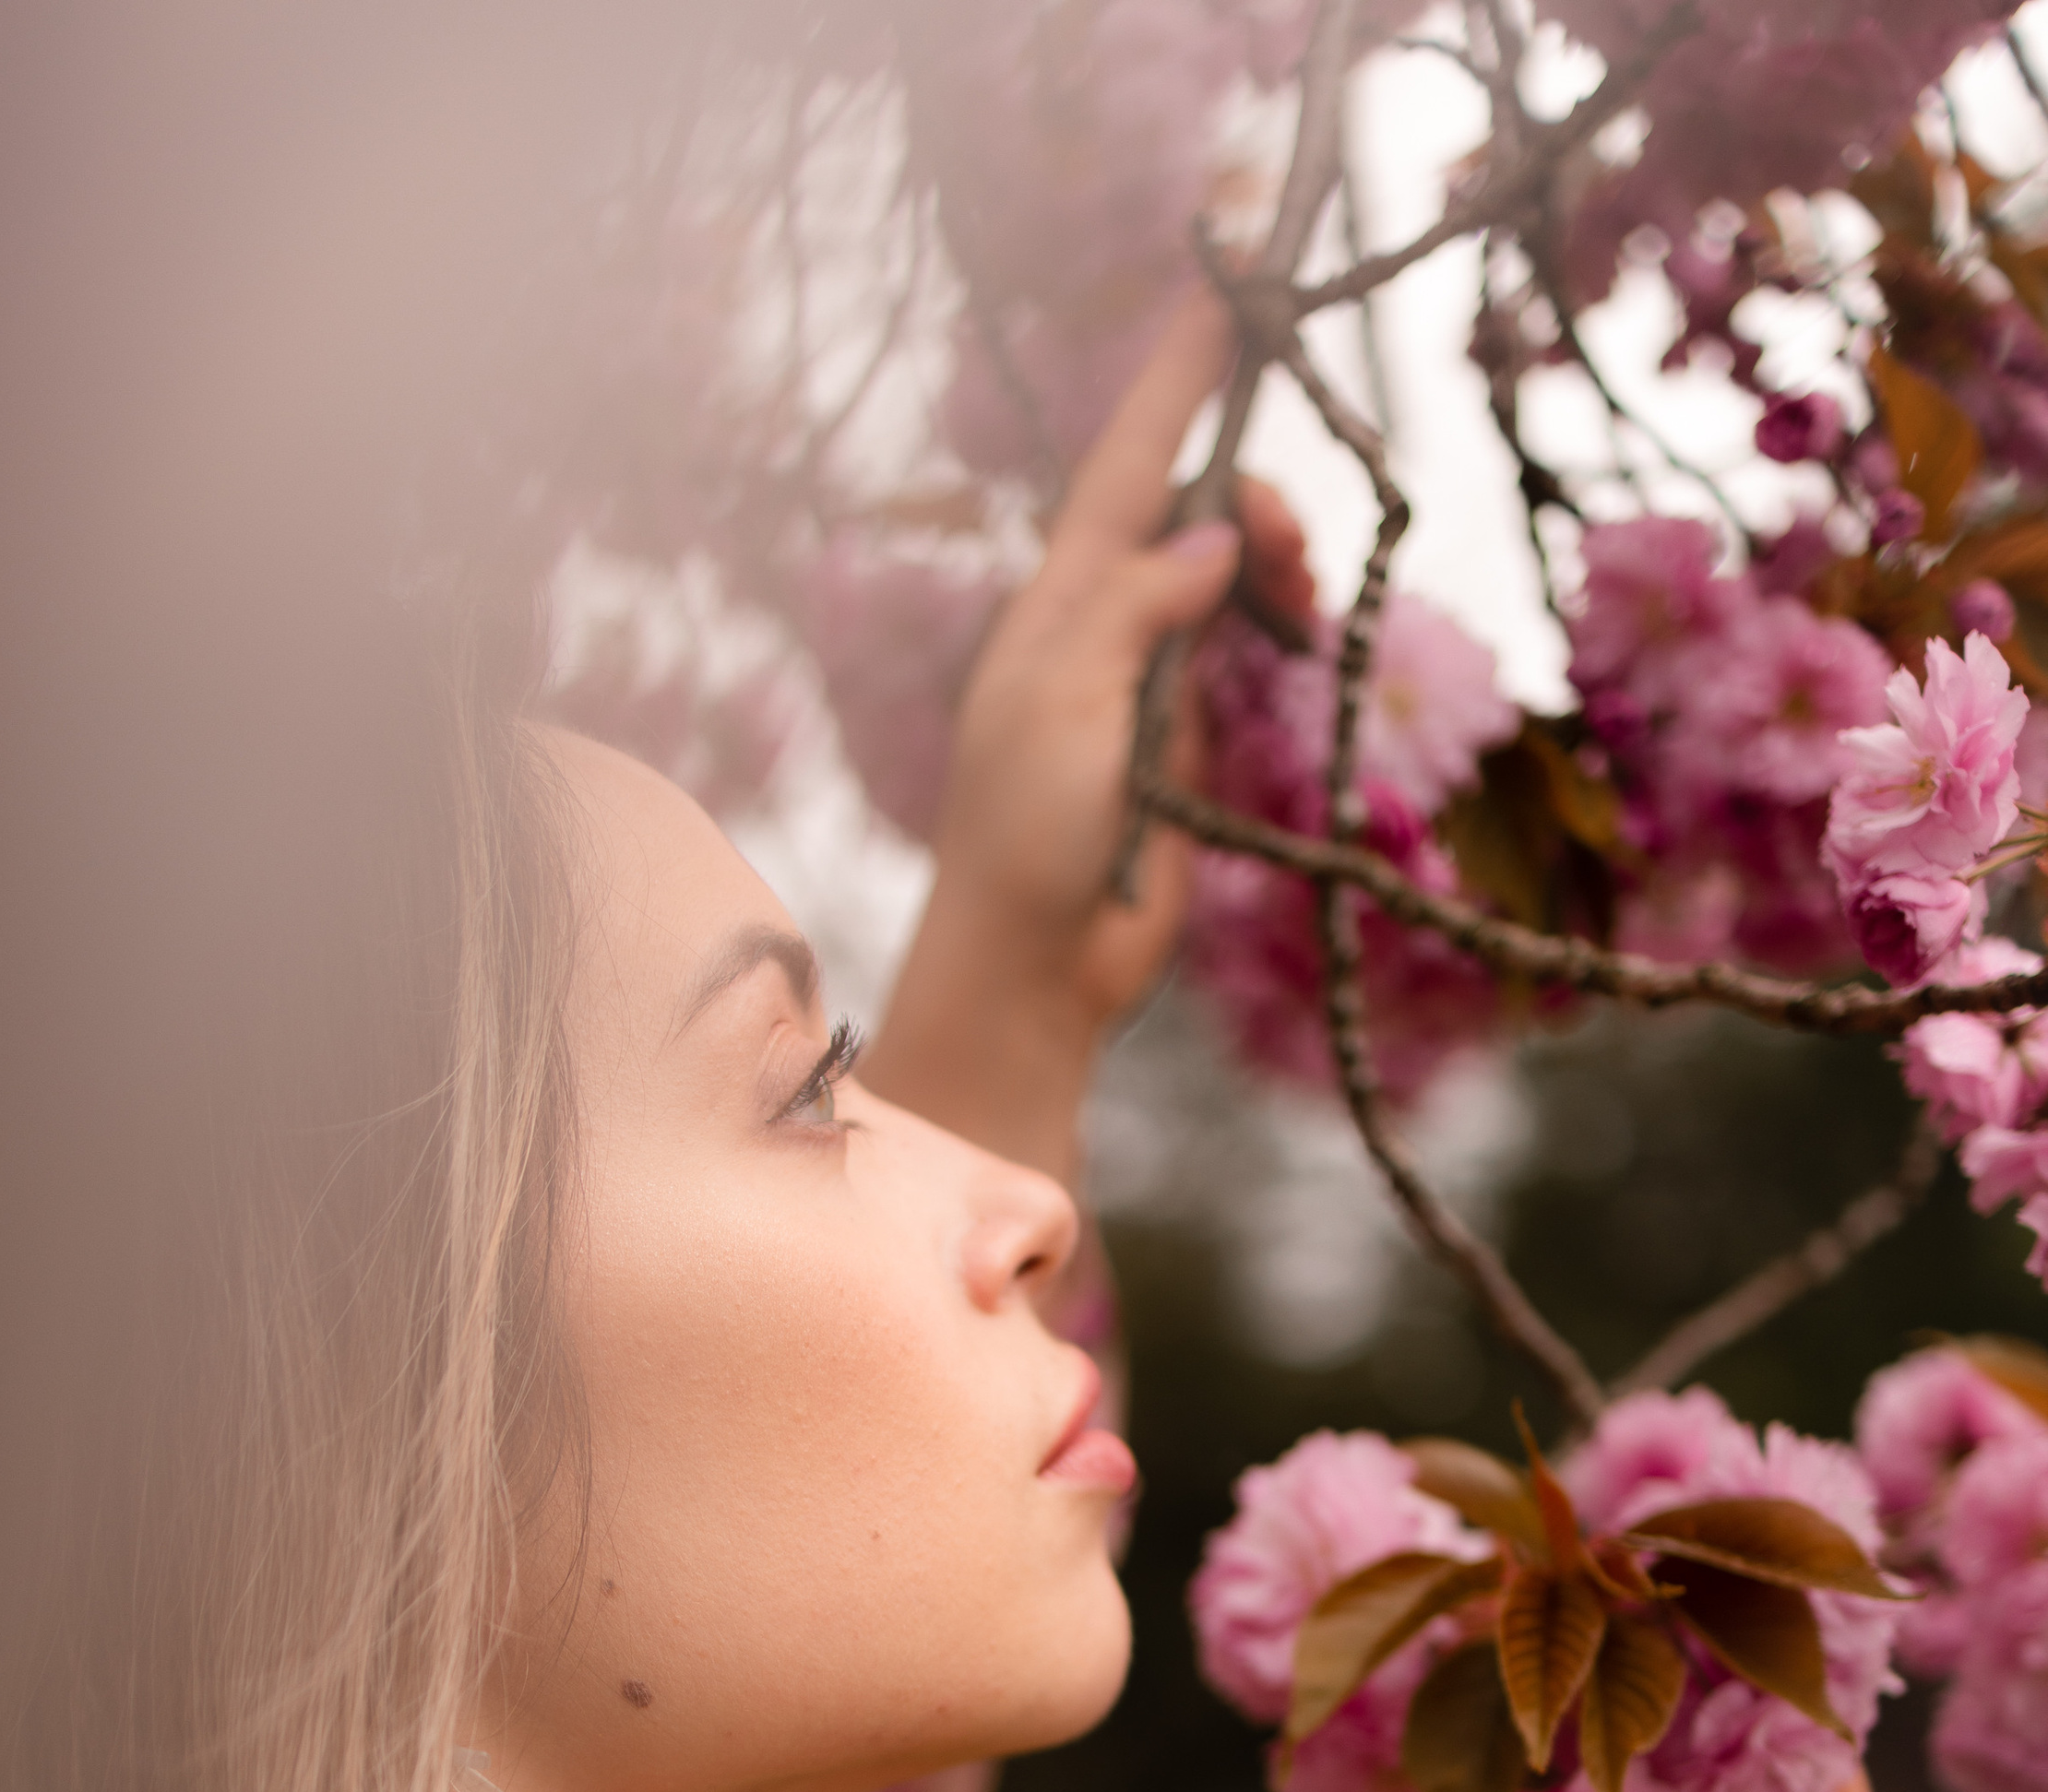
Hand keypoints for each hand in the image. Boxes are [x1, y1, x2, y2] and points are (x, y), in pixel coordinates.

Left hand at [866, 290, 1311, 1177]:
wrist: (1035, 964)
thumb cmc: (1027, 839)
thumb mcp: (1066, 710)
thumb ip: (1134, 616)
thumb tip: (1204, 539)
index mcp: (1058, 604)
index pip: (1125, 465)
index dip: (1177, 380)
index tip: (1229, 293)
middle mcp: (1102, 623)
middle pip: (1190, 512)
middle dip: (1250, 499)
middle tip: (1288, 551)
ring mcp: (1146, 677)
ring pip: (1224, 575)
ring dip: (1271, 565)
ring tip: (1299, 600)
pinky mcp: (1181, 735)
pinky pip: (1238, 646)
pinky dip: (1274, 627)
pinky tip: (1298, 640)